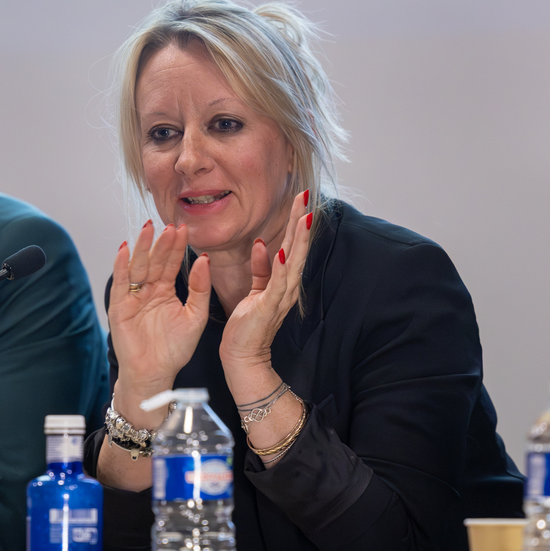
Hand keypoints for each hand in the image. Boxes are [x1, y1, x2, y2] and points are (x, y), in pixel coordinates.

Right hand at [107, 221, 210, 426]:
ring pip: (137, 267)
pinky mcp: (119, 307)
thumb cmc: (174, 350)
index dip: (177, 247)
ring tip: (148, 229)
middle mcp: (148, 290)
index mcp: (165, 291)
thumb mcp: (195, 316)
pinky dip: (122, 265)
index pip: (171, 263)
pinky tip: (126, 249)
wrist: (156, 374)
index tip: (185, 229)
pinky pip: (120, 283)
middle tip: (169, 224)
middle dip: (161, 243)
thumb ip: (200, 289)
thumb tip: (204, 260)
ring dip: (142, 247)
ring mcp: (132, 297)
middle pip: (154, 261)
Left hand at [218, 192, 311, 390]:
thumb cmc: (248, 325)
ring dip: (297, 239)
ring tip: (303, 217)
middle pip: (297, 248)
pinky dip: (280, 268)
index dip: (296, 221)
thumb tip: (261, 245)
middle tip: (306, 195)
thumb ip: (261, 269)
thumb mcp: (256, 290)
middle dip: (301, 221)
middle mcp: (287, 286)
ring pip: (292, 261)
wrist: (244, 355)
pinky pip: (276, 284)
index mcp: (283, 280)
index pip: (291, 244)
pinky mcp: (269, 307)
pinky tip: (283, 252)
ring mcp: (280, 296)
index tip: (300, 198)